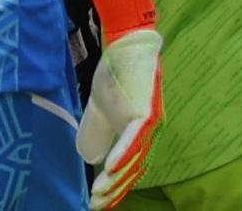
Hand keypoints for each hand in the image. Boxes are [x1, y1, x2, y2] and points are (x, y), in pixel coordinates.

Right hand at [77, 28, 164, 207]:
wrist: (123, 46)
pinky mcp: (147, 111)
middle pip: (133, 170)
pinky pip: (135, 138)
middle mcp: (148, 133)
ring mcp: (149, 123)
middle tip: (95, 204)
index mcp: (137, 135)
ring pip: (134, 158)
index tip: (97, 204)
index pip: (127, 169)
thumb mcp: (99, 112)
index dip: (114, 188)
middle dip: (114, 190)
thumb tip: (91, 159)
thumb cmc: (113, 77)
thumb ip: (97, 134)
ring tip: (99, 192)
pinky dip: (122, 154)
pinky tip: (108, 169)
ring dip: (115, 178)